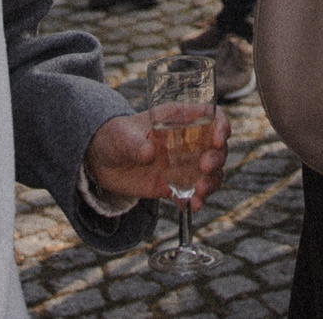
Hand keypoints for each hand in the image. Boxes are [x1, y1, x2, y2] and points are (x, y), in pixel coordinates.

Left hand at [86, 106, 228, 205]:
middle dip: (217, 158)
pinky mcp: (175, 185)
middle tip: (204, 168)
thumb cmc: (114, 136)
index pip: (212, 117)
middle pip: (217, 148)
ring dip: (211, 182)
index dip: (221, 126)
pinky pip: (192, 193)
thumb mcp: (122, 136)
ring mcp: (183, 164)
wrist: (101, 161)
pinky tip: (191, 205)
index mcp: (179, 119)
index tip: (218, 139)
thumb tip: (149, 154)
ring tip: (199, 192)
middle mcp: (188, 141)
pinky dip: (196, 200)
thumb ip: (136, 144)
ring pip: (211, 173)